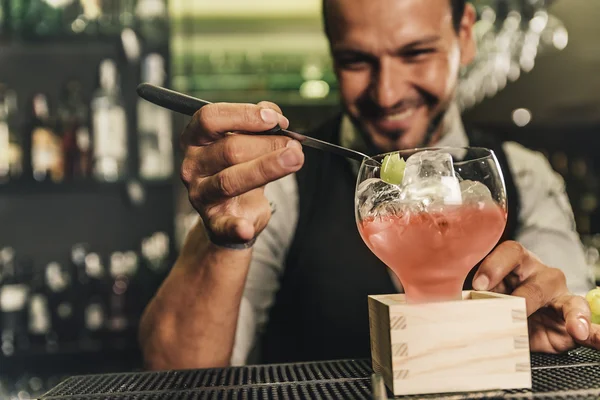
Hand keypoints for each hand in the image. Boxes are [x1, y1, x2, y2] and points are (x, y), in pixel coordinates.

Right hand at [180, 102, 303, 246]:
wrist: (231, 207)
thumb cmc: (237, 167)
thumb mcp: (245, 139)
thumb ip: (258, 123)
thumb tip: (275, 115)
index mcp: (195, 138)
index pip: (210, 118)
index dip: (244, 115)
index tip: (275, 119)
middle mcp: (192, 164)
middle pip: (228, 149)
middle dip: (267, 144)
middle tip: (294, 145)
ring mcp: (200, 194)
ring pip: (230, 180)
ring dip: (267, 168)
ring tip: (295, 159)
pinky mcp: (212, 221)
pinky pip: (223, 225)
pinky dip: (235, 228)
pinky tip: (246, 228)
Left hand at [472, 240, 599, 352]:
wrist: (525, 326)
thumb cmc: (502, 305)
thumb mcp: (488, 300)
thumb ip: (478, 300)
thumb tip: (459, 309)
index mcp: (516, 263)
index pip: (509, 252)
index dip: (493, 266)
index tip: (478, 285)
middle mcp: (539, 273)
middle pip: (533, 275)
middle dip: (517, 295)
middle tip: (503, 310)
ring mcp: (558, 292)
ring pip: (556, 292)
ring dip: (545, 306)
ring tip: (542, 319)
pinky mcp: (571, 311)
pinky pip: (579, 312)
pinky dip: (583, 323)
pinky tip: (579, 331)